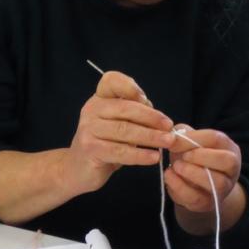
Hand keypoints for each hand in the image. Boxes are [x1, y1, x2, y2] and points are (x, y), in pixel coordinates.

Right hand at [67, 71, 173, 194]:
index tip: (146, 99)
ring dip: (150, 136)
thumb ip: (135, 114)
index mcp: (100, 98)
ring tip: (168, 141)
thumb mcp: (120, 123)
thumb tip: (159, 117)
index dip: (130, 86)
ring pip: (124, 130)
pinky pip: (119, 151)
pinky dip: (139, 155)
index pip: (112, 81)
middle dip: (151, 117)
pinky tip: (153, 157)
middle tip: (169, 126)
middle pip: (125, 108)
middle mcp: (92, 110)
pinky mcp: (90, 149)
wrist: (79, 167)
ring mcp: (89, 129)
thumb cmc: (105, 143)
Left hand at [164, 126, 240, 215]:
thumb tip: (173, 135)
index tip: (173, 141)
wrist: (197, 186)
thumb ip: (182, 134)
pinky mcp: (209, 203)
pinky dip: (179, 186)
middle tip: (182, 157)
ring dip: (192, 173)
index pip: (216, 138)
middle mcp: (232, 168)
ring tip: (176, 167)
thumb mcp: (190, 142)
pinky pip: (197, 197)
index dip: (193, 138)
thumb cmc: (193, 158)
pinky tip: (169, 176)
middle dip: (200, 156)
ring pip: (218, 182)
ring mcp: (224, 188)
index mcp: (228, 147)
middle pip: (227, 161)